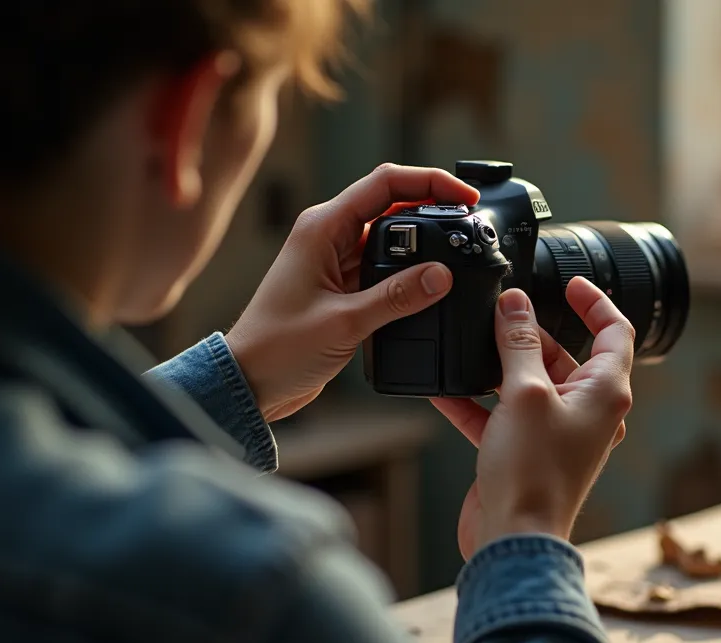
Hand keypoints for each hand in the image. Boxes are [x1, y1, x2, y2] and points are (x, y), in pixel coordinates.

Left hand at [227, 164, 479, 421]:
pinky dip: (412, 271)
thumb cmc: (278, 348)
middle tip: (468, 228)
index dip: (430, 182)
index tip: (465, 196)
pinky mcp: (344, 284)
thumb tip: (443, 275)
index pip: (385, 184)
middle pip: (393, 205)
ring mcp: (337, 260)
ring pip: (393, 237)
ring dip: (424, 244)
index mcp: (323, 227)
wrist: (251, 382)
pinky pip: (386, 266)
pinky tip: (432, 286)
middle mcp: (330, 235)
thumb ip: (398, 296)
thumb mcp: (345, 322)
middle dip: (434, 210)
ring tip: (457, 257)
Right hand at [433, 279, 633, 559]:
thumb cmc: (534, 474)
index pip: (615, 332)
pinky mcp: (527, 451)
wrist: (514, 540)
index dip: (594, 302)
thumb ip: (518, 343)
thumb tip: (515, 304)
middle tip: (497, 314)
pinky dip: (476, 401)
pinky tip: (442, 388)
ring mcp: (557, 432)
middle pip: (563, 355)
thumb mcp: (525, 393)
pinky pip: (502, 414)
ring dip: (497, 366)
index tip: (569, 283)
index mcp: (606, 392)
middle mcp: (588, 410)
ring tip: (467, 346)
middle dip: (528, 334)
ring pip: (529, 383)